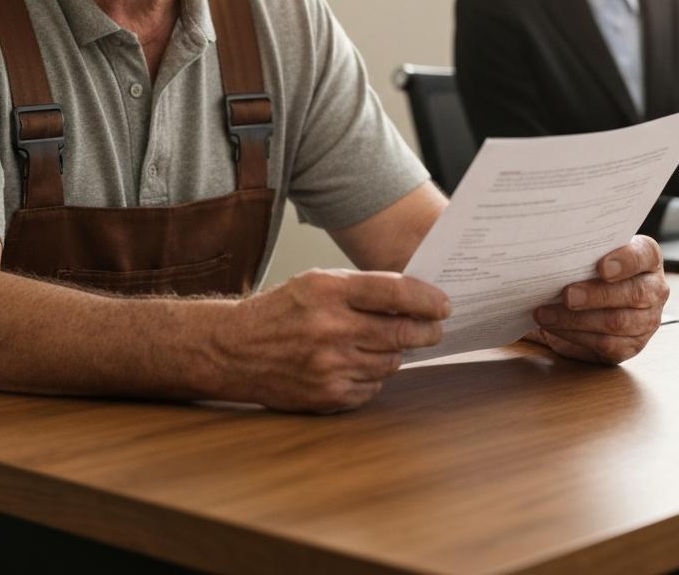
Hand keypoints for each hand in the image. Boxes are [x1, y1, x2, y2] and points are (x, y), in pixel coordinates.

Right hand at [221, 269, 449, 412]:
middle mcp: (330, 328)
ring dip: (396, 353)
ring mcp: (330, 366)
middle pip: (400, 332)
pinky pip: (372, 388)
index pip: (394, 292)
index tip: (444, 305)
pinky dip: (373, 376)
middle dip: (427, 331)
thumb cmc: (282, 311)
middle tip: (435, 329)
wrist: (235, 350)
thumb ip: (361, 289)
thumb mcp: (316, 283)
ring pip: (390, 362)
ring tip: (387, 343)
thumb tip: (413, 300)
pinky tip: (359, 364)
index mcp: (328, 290)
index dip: (427, 299)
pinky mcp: (328, 395)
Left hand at [529, 235, 668, 364]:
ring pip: (617, 322)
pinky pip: (606, 343)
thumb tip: (549, 251)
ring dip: (577, 319)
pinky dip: (575, 335)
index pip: (644, 255)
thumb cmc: (589, 268)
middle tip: (566, 295)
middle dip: (596, 295)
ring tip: (546, 313)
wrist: (591, 301)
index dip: (625, 261)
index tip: (601, 267)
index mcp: (647, 258)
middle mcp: (654, 289)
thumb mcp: (589, 255)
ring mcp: (646, 320)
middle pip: (633, 293)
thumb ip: (581, 251)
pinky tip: (554, 327)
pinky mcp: (632, 345)